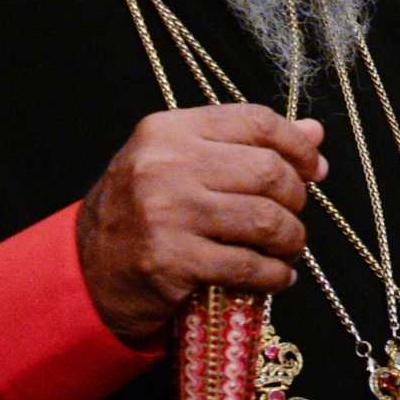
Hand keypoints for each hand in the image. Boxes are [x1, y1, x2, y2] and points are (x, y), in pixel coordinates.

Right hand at [76, 105, 328, 348]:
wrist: (84, 272)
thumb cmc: (140, 213)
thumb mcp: (180, 164)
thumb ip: (244, 145)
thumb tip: (313, 132)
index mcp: (169, 130)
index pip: (256, 122)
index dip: (298, 146)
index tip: (315, 169)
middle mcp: (166, 164)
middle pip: (268, 171)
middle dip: (296, 198)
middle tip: (294, 217)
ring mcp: (167, 213)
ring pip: (265, 220)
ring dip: (290, 239)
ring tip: (287, 249)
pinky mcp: (171, 261)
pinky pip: (247, 265)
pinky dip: (274, 274)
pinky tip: (277, 277)